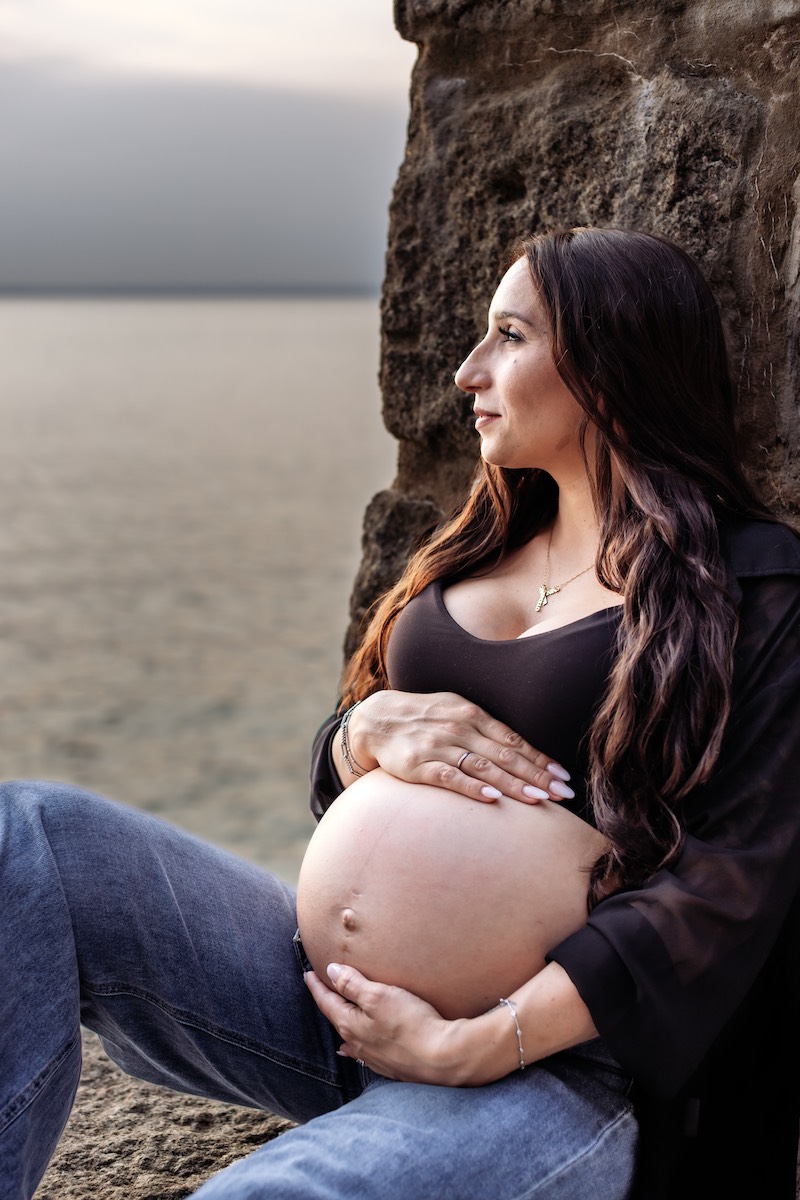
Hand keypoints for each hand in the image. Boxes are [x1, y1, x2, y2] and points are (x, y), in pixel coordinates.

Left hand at [304, 962, 468, 1083]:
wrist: (441, 1059)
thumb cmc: (410, 1023)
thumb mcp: (379, 995)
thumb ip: (352, 984)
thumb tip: (330, 971)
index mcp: (350, 1024)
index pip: (327, 1002)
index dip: (317, 986)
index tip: (308, 974)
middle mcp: (356, 1043)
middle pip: (336, 1018)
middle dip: (328, 1002)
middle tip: (321, 988)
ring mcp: (372, 1057)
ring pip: (349, 1035)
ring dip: (342, 1021)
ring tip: (337, 1013)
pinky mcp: (389, 1064)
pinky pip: (363, 1051)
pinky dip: (354, 1044)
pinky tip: (353, 1048)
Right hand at [343, 690, 573, 805]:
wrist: (376, 720)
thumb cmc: (425, 718)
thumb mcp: (457, 713)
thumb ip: (487, 730)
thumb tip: (524, 751)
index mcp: (472, 714)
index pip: (514, 740)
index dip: (541, 759)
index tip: (564, 776)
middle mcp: (459, 728)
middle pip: (505, 755)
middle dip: (538, 775)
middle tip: (564, 793)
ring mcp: (438, 745)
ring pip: (483, 766)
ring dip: (513, 783)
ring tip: (539, 799)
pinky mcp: (418, 764)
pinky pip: (449, 776)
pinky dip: (471, 786)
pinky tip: (491, 797)